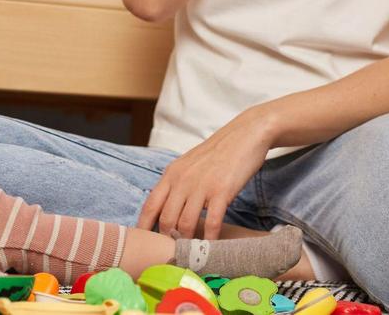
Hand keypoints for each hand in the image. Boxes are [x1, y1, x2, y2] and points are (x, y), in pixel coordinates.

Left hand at [137, 111, 271, 239]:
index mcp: (172, 173)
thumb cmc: (217, 153)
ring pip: (186, 224)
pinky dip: (210, 239)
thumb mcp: (189, 164)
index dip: (144, 226)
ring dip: (188, 242)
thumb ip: (177, 184)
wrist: (244, 135)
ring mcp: (201, 186)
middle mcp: (182, 180)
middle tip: (175, 252)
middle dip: (169, 239)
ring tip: (192, 252)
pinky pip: (212, 222)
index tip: (143, 243)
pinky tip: (212, 246)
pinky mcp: (222, 191)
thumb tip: (168, 209)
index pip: (150, 205)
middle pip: (166, 219)